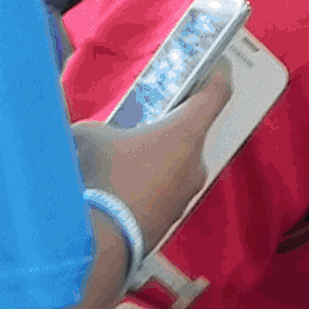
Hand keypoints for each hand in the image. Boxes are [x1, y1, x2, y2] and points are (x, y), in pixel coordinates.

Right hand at [71, 67, 230, 252]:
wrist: (98, 244)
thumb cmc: (101, 180)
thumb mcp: (90, 136)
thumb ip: (101, 126)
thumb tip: (98, 133)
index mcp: (184, 134)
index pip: (216, 95)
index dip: (218, 74)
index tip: (217, 63)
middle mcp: (195, 163)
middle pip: (189, 132)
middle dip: (166, 123)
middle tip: (142, 114)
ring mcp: (187, 194)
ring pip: (173, 162)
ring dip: (153, 154)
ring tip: (119, 154)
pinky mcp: (172, 217)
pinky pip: (162, 188)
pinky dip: (146, 180)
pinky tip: (116, 185)